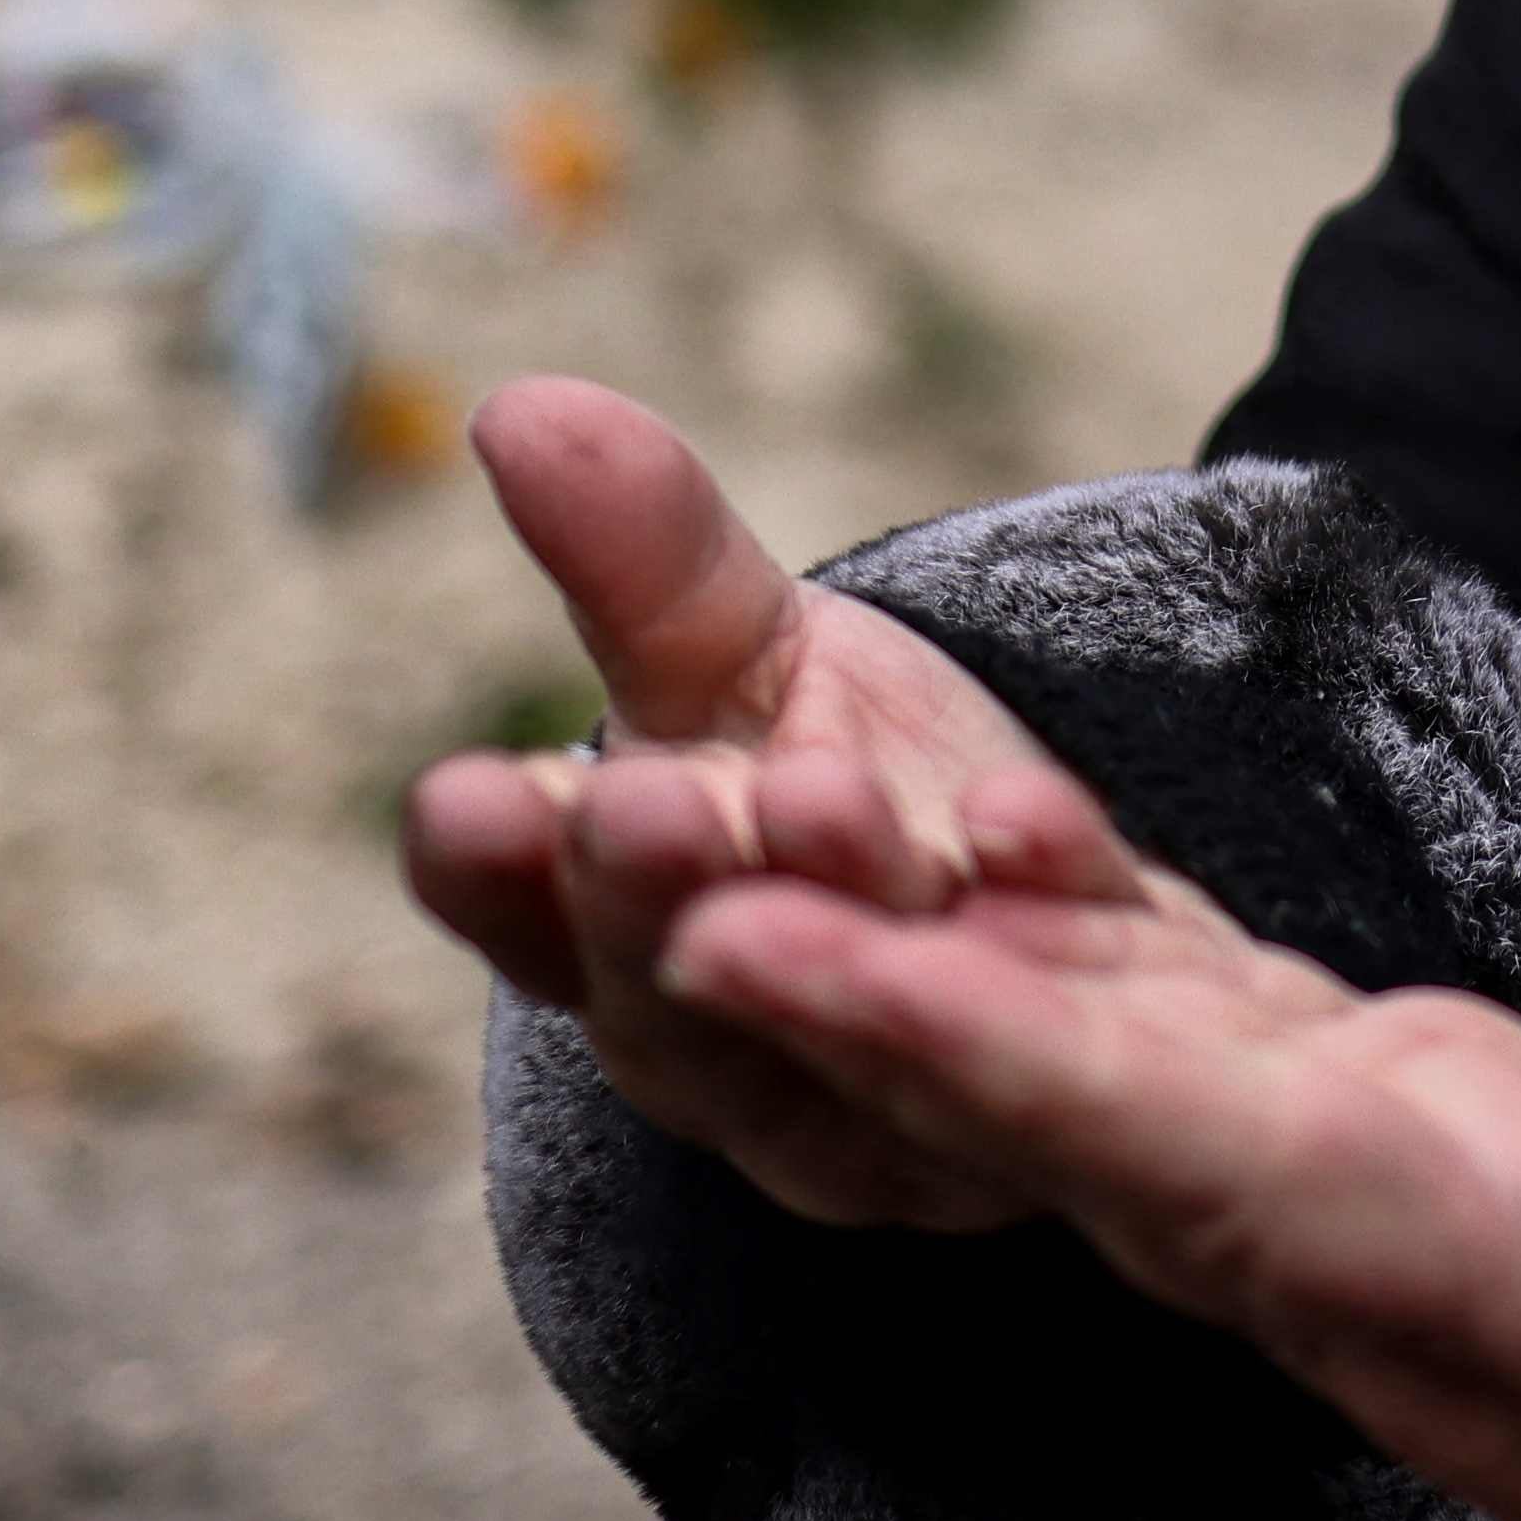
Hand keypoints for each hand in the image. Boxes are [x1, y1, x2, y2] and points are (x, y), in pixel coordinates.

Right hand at [398, 376, 1191, 1232]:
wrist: (1043, 914)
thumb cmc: (845, 790)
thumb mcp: (744, 665)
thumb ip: (644, 561)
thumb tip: (518, 406)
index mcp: (611, 940)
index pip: (522, 918)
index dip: (497, 874)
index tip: (472, 799)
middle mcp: (729, 1053)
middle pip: (673, 1001)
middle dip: (660, 898)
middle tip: (656, 799)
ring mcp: (887, 1113)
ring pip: (847, 1039)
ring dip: (834, 917)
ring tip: (819, 798)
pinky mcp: (1048, 1109)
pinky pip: (1043, 1031)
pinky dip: (1036, 914)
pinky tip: (1023, 828)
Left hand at [658, 835, 1520, 1520]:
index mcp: (1434, 1239)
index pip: (1151, 1129)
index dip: (955, 1037)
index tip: (758, 944)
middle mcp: (1305, 1219)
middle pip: (1004, 1088)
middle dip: (797, 966)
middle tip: (586, 824)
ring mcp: (1291, 1171)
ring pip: (1014, 1038)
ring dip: (830, 927)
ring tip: (637, 786)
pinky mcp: (1317, 1112)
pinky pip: (1093, 1010)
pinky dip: (956, 918)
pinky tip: (840, 814)